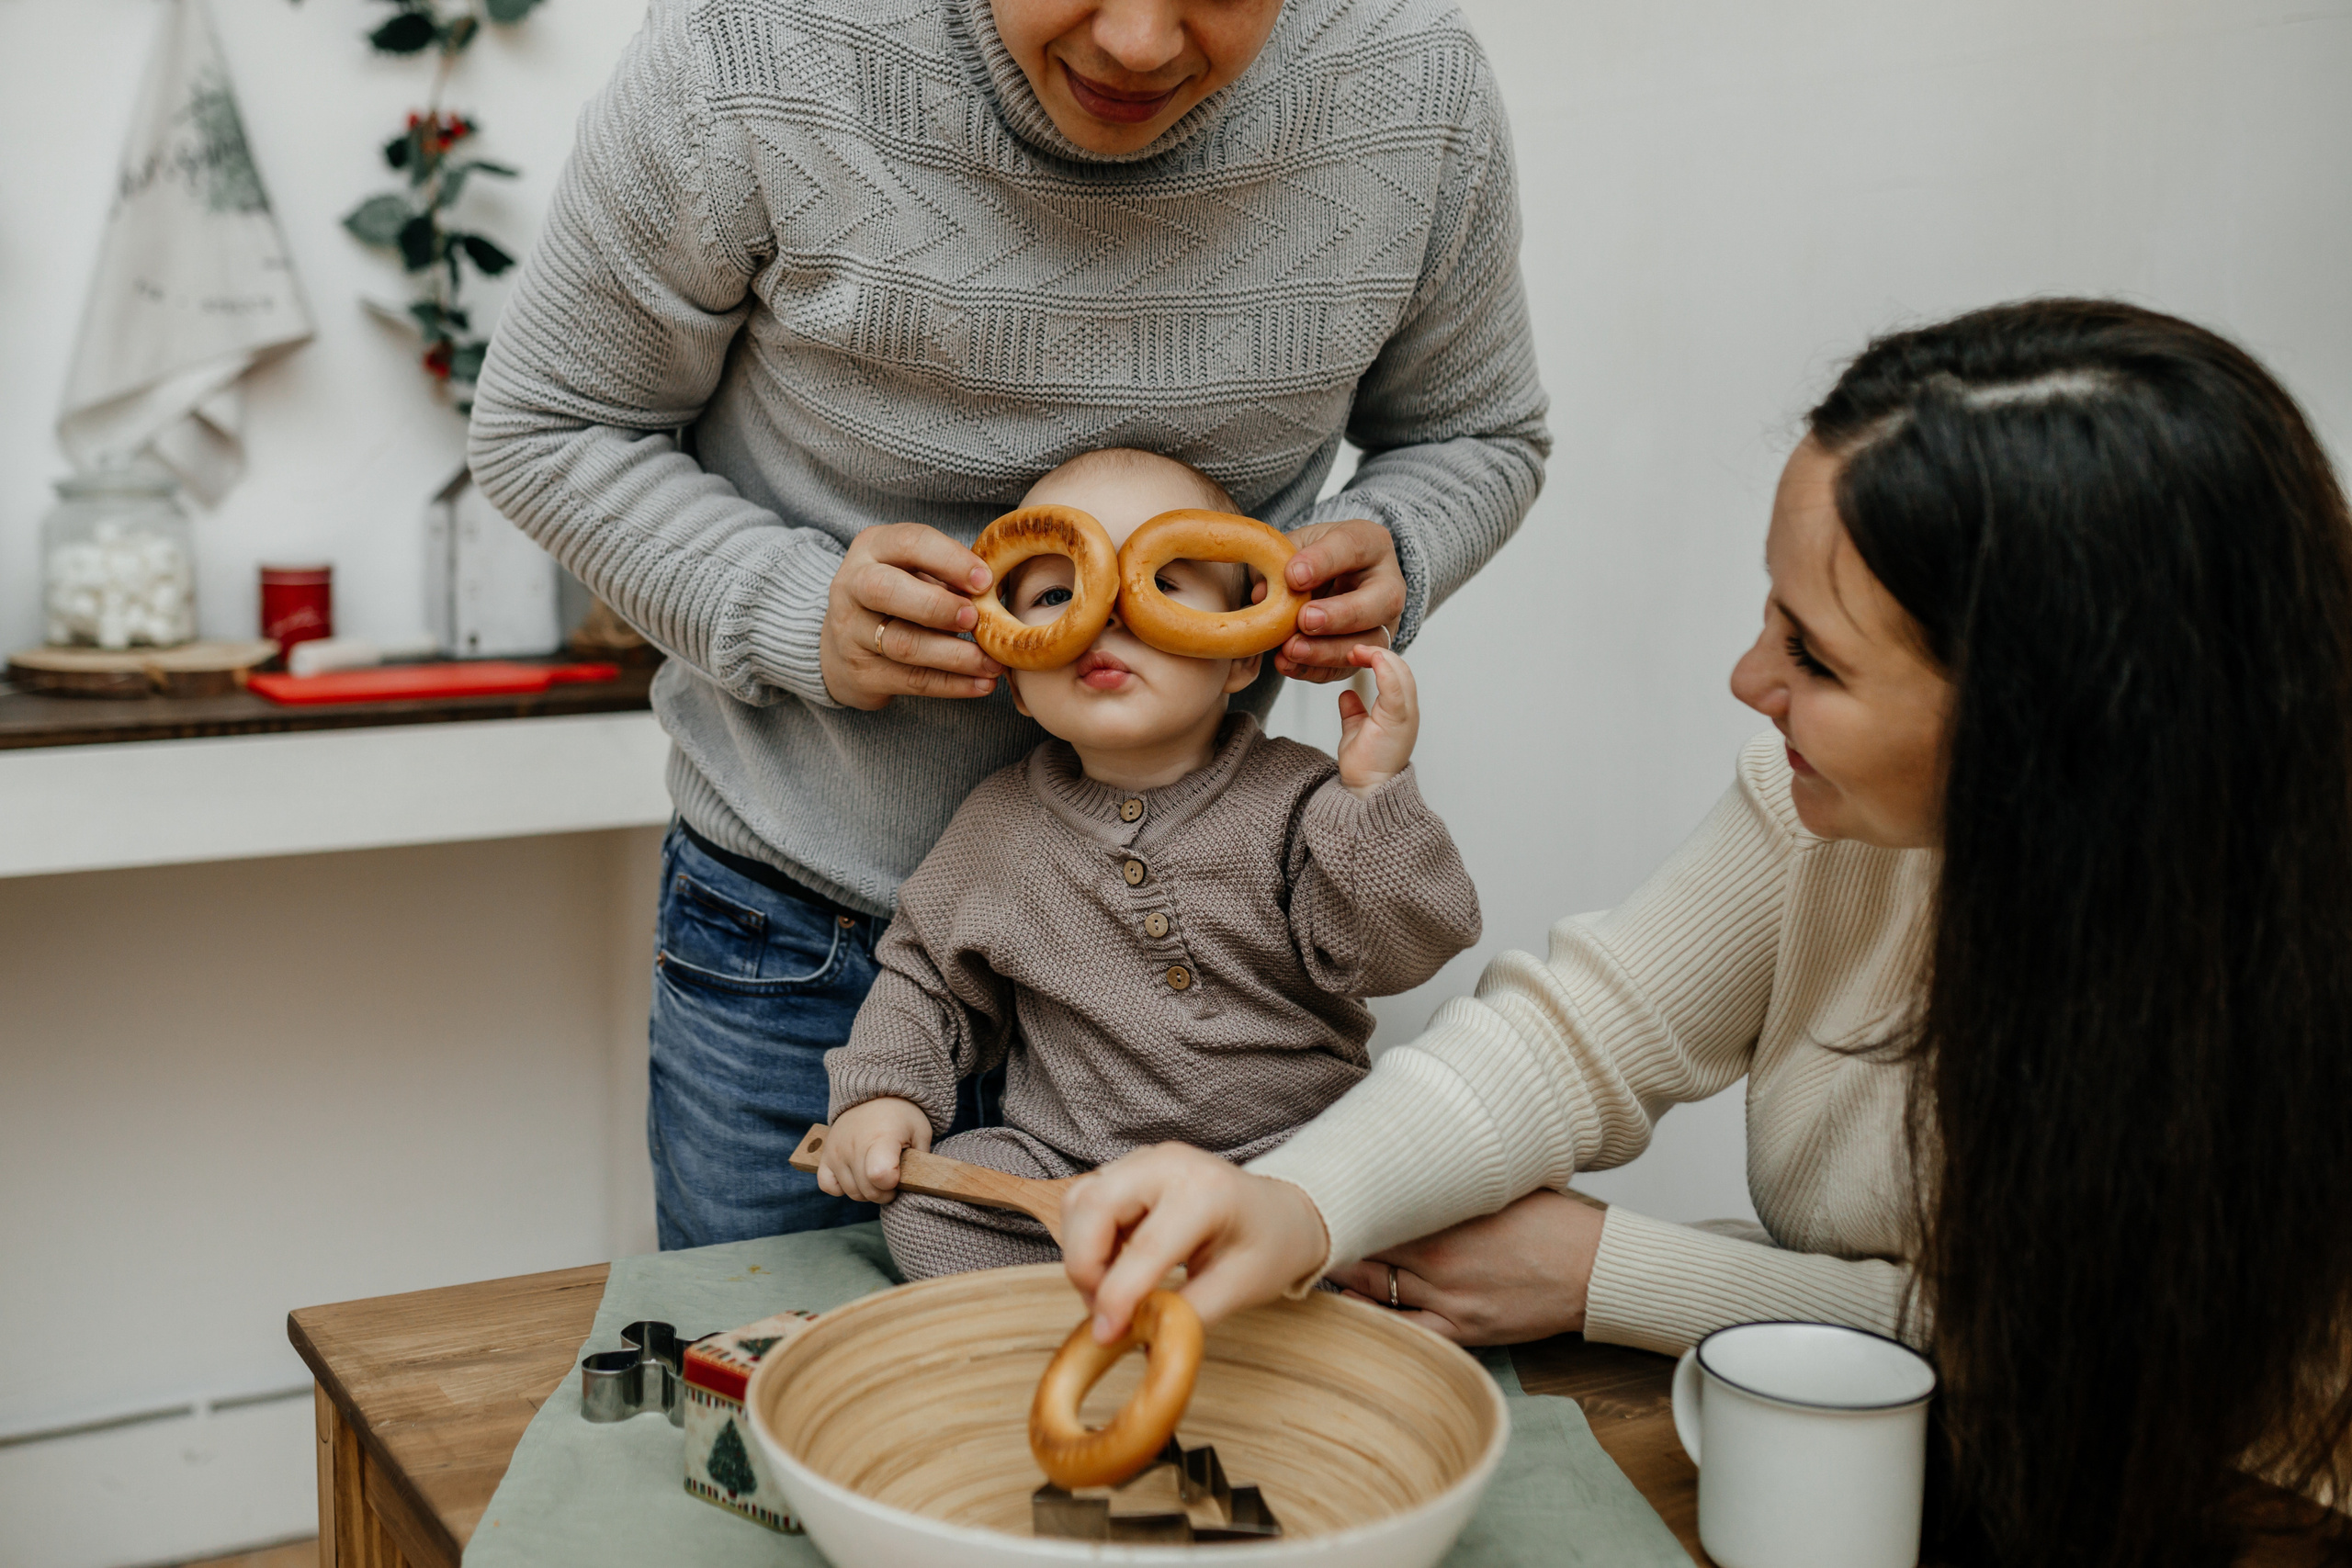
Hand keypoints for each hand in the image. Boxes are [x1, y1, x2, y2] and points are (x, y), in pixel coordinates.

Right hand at [813, 1097, 931, 1202]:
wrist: (873, 1095)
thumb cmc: (900, 1116)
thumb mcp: (920, 1132)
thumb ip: (921, 1161)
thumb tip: (916, 1185)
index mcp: (882, 1139)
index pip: (879, 1175)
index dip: (893, 1184)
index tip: (899, 1174)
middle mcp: (854, 1147)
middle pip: (868, 1191)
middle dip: (885, 1193)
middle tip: (893, 1180)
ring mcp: (836, 1152)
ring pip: (852, 1193)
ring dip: (867, 1192)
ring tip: (877, 1175)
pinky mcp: (825, 1156)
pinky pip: (828, 1185)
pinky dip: (841, 1188)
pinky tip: (855, 1177)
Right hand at [820, 523, 1004, 709]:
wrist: (844, 645)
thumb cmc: (899, 597)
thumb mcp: (915, 572)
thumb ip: (948, 575)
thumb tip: (993, 592)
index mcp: (871, 548)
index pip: (909, 543)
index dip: (950, 560)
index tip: (985, 581)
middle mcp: (852, 586)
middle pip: (886, 590)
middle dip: (937, 605)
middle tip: (974, 619)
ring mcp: (850, 632)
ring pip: (902, 643)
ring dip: (955, 655)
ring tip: (993, 662)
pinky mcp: (861, 673)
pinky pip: (911, 680)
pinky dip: (951, 684)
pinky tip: (981, 684)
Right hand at [1061, 1143, 1330, 1342]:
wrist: (1281, 1214)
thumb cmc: (1268, 1247)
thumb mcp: (1237, 1290)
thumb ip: (1183, 1315)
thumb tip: (1130, 1338)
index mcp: (1207, 1192)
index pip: (1144, 1245)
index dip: (1117, 1296)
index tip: (1105, 1335)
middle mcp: (1170, 1164)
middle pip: (1093, 1206)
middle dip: (1085, 1267)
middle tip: (1103, 1311)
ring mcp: (1146, 1159)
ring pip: (1080, 1200)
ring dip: (1082, 1253)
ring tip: (1111, 1291)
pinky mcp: (1131, 1168)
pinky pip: (1087, 1200)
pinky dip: (1087, 1238)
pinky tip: (1115, 1266)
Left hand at [1275, 518, 1404, 683]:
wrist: (1317, 582)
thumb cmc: (1307, 559)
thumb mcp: (1292, 547)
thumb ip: (1278, 564)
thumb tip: (1263, 595)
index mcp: (1370, 543)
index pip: (1353, 547)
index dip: (1323, 562)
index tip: (1293, 576)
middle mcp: (1388, 583)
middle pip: (1383, 601)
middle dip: (1342, 614)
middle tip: (1305, 620)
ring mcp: (1384, 622)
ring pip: (1372, 642)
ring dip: (1328, 650)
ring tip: (1290, 649)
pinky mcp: (1368, 652)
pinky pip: (1350, 667)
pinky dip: (1317, 670)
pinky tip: (1288, 664)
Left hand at [1325, 1189, 1606, 1345]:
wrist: (1594, 1267)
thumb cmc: (1552, 1220)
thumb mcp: (1498, 1184)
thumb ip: (1451, 1178)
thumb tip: (1414, 1151)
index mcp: (1445, 1215)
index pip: (1372, 1207)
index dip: (1341, 1203)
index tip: (1315, 1194)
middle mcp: (1438, 1258)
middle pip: (1362, 1249)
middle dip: (1331, 1242)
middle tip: (1301, 1232)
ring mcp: (1449, 1298)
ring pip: (1373, 1291)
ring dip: (1344, 1280)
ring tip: (1314, 1269)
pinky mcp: (1465, 1329)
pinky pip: (1407, 1332)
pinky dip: (1378, 1323)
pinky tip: (1354, 1312)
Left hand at [1336, 645, 1416, 793]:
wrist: (1366, 790)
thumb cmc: (1366, 766)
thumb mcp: (1355, 730)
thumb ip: (1354, 711)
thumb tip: (1347, 695)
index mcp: (1398, 710)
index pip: (1395, 674)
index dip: (1378, 659)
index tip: (1355, 652)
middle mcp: (1407, 710)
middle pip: (1401, 669)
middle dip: (1378, 652)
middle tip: (1354, 647)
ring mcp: (1405, 715)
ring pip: (1401, 674)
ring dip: (1381, 656)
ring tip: (1359, 650)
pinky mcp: (1398, 721)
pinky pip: (1397, 689)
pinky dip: (1386, 669)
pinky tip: (1373, 658)